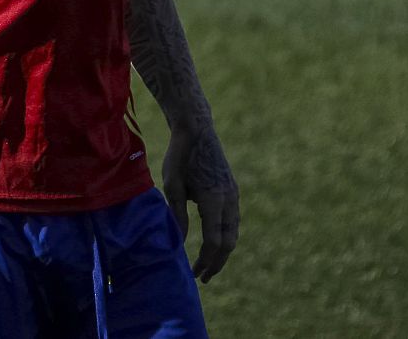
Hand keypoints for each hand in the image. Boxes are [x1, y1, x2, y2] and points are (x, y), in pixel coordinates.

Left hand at [162, 125, 239, 282]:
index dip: (205, 260)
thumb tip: (180, 243)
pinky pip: (233, 219)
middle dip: (217, 262)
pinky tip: (214, 241)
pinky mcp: (232, 189)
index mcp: (213, 199)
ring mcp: (233, 193)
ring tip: (209, 264)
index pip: (214, 240)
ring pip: (234, 231)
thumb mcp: (173, 186)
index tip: (194, 273)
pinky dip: (226, 235)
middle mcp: (228, 198)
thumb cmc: (180, 156)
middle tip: (203, 277)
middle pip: (229, 241)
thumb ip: (178, 215)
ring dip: (223, 250)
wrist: (197, 130)